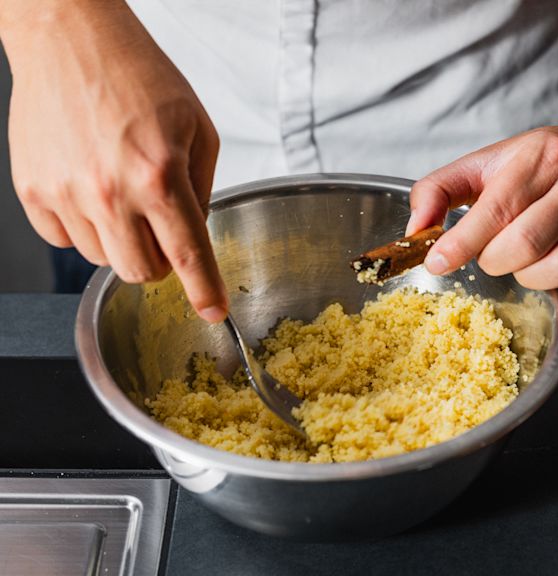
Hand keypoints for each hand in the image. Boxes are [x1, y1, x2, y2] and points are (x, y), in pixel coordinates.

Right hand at [2, 2, 226, 321]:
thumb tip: (195, 234)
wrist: (71, 38)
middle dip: (160, 261)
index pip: (188, 255)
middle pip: (141, 273)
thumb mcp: (198, 128)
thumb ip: (201, 189)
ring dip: (122, 241)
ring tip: (122, 194)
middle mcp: (111, 192)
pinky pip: (66, 240)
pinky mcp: (34, 191)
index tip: (213, 312)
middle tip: (160, 228)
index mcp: (160, 175)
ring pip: (103, 261)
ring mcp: (66, 194)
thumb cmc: (140, 76)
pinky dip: (85, 227)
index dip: (205, 291)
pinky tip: (91, 188)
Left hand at [406, 110, 557, 305]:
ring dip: (528, 277)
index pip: (496, 210)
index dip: (462, 243)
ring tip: (523, 259)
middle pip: (524, 246)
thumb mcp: (485, 161)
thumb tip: (415, 232)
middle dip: (493, 260)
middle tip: (491, 252)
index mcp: (541, 160)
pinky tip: (551, 270)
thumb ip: (439, 190)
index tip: (437, 262)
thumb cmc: (540, 162)